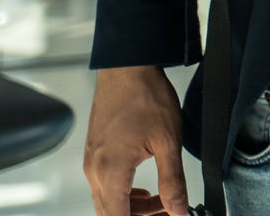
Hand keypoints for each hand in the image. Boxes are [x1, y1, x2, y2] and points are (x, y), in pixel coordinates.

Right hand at [83, 66, 191, 215]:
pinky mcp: (93, 153)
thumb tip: (178, 211)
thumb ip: (173, 181)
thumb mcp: (168, 141)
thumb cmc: (147, 98)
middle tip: (168, 212)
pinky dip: (122, 194)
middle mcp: (94, 171)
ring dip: (131, 208)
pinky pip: (103, 185)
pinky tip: (142, 190)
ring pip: (106, 201)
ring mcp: (91, 162)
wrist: (127, 68)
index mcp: (111, 172)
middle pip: (110, 213)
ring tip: (160, 202)